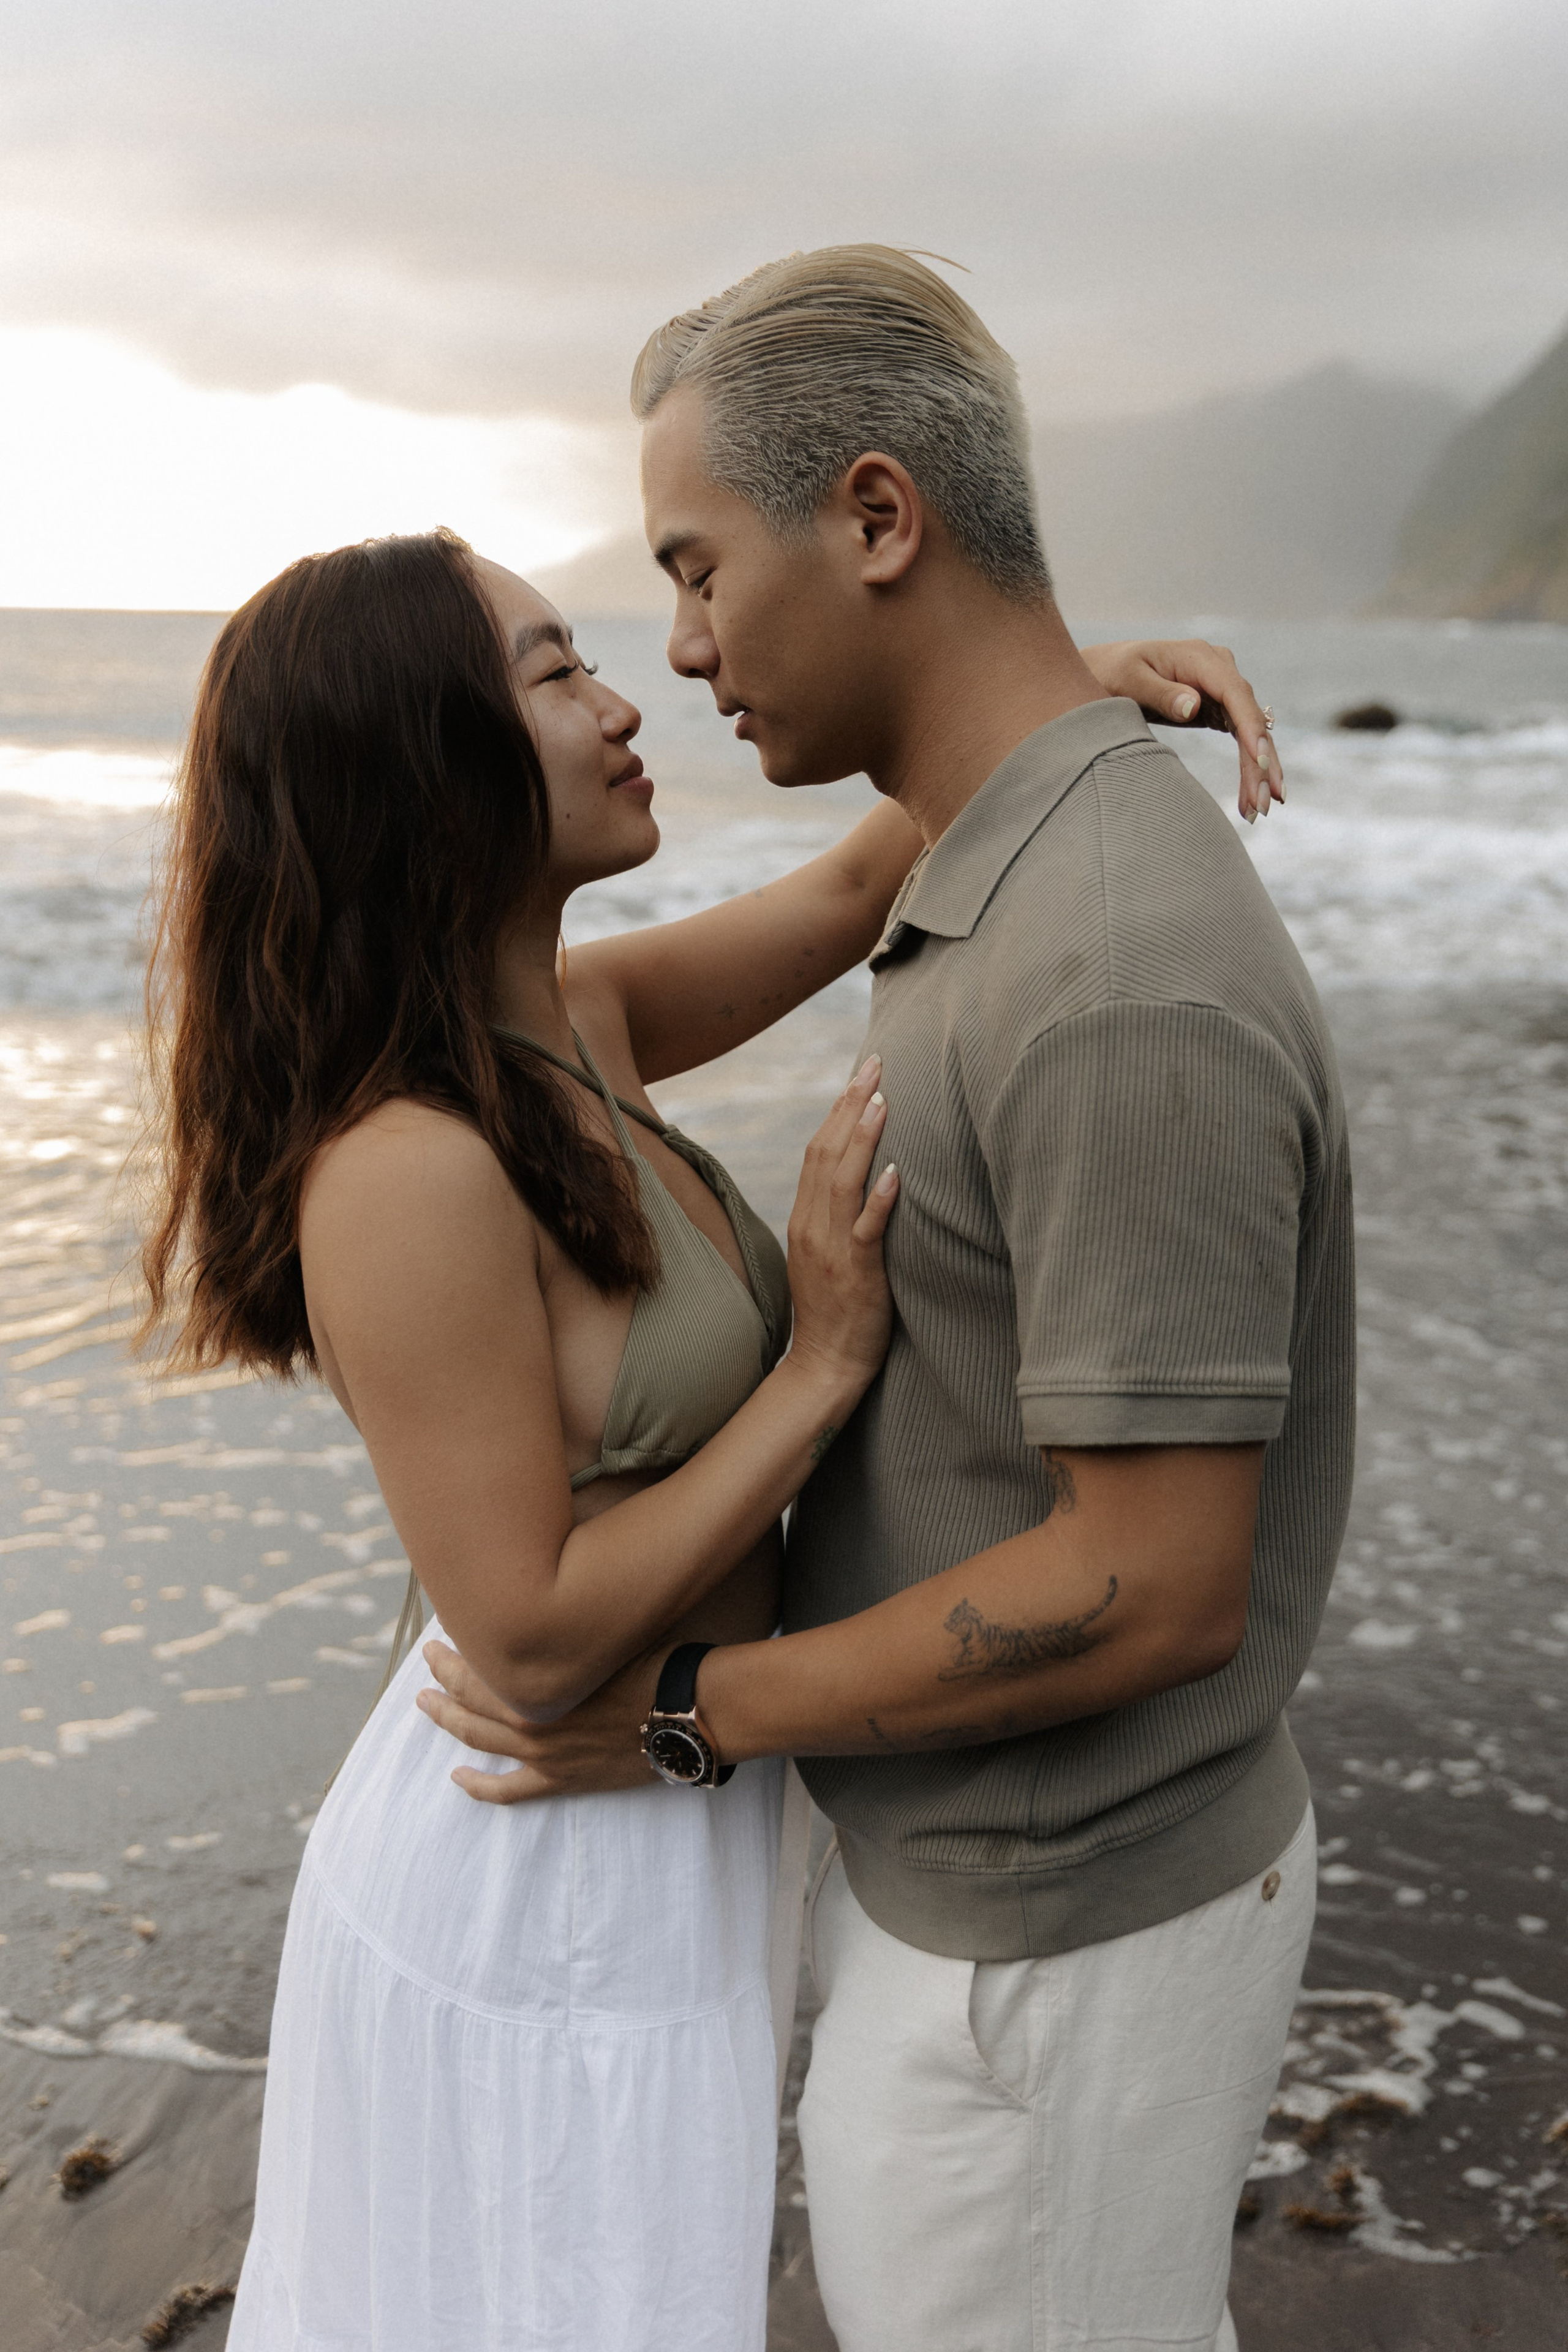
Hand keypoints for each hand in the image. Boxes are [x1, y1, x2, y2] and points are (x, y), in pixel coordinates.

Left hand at [416, 1638, 660, 1802]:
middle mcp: (529, 1719)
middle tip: (427, 1659)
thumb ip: (565, 1628)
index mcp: (538, 1680)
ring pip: (478, 1739)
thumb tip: (544, 1602)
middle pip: (469, 1697)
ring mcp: (542, 1754)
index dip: (454, 1651)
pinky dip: (479, 1787)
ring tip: (426, 1705)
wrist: (684, 1714)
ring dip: (448, 1720)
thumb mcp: (601, 1633)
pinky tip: (457, 1777)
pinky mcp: (560, 1780)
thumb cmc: (650, 1664)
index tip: (442, 1635)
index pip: (478, 1665)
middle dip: (443, 1677)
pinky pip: (509, 1792)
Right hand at [784, 1056, 898, 1391]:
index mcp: (805, 1218)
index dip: (839, 1109)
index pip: (818, 1150)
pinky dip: (880, 1198)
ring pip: (841, 1180)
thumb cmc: (836, 1312)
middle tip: (874, 1063)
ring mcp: (831, 1248)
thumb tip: (867, 1179)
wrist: (823, 1365)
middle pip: (825, 1151)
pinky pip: (866, 1229)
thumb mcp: (827, 1254)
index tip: (861, 1074)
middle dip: (850, 1104)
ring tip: (882, 1099)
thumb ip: (837, 1217)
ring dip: (863, 1137)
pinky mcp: (855, 1272)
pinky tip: (896, 1171)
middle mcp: (812, 1225)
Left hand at [1081, 638, 1281, 824]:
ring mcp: (1221, 689)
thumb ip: (1160, 693)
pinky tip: (1252, 796)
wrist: (1106, 669)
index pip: (1235, 693)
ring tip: (1260, 810)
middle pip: (1249, 717)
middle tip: (1263, 803)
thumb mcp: (1129, 681)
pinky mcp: (1219, 707)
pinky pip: (1241, 739)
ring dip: (1260, 772)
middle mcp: (1219, 670)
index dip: (1250, 726)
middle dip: (1261, 762)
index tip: (1260, 760)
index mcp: (1200, 658)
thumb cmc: (1113, 672)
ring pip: (1251, 732)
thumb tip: (1193, 706)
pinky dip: (1248, 767)